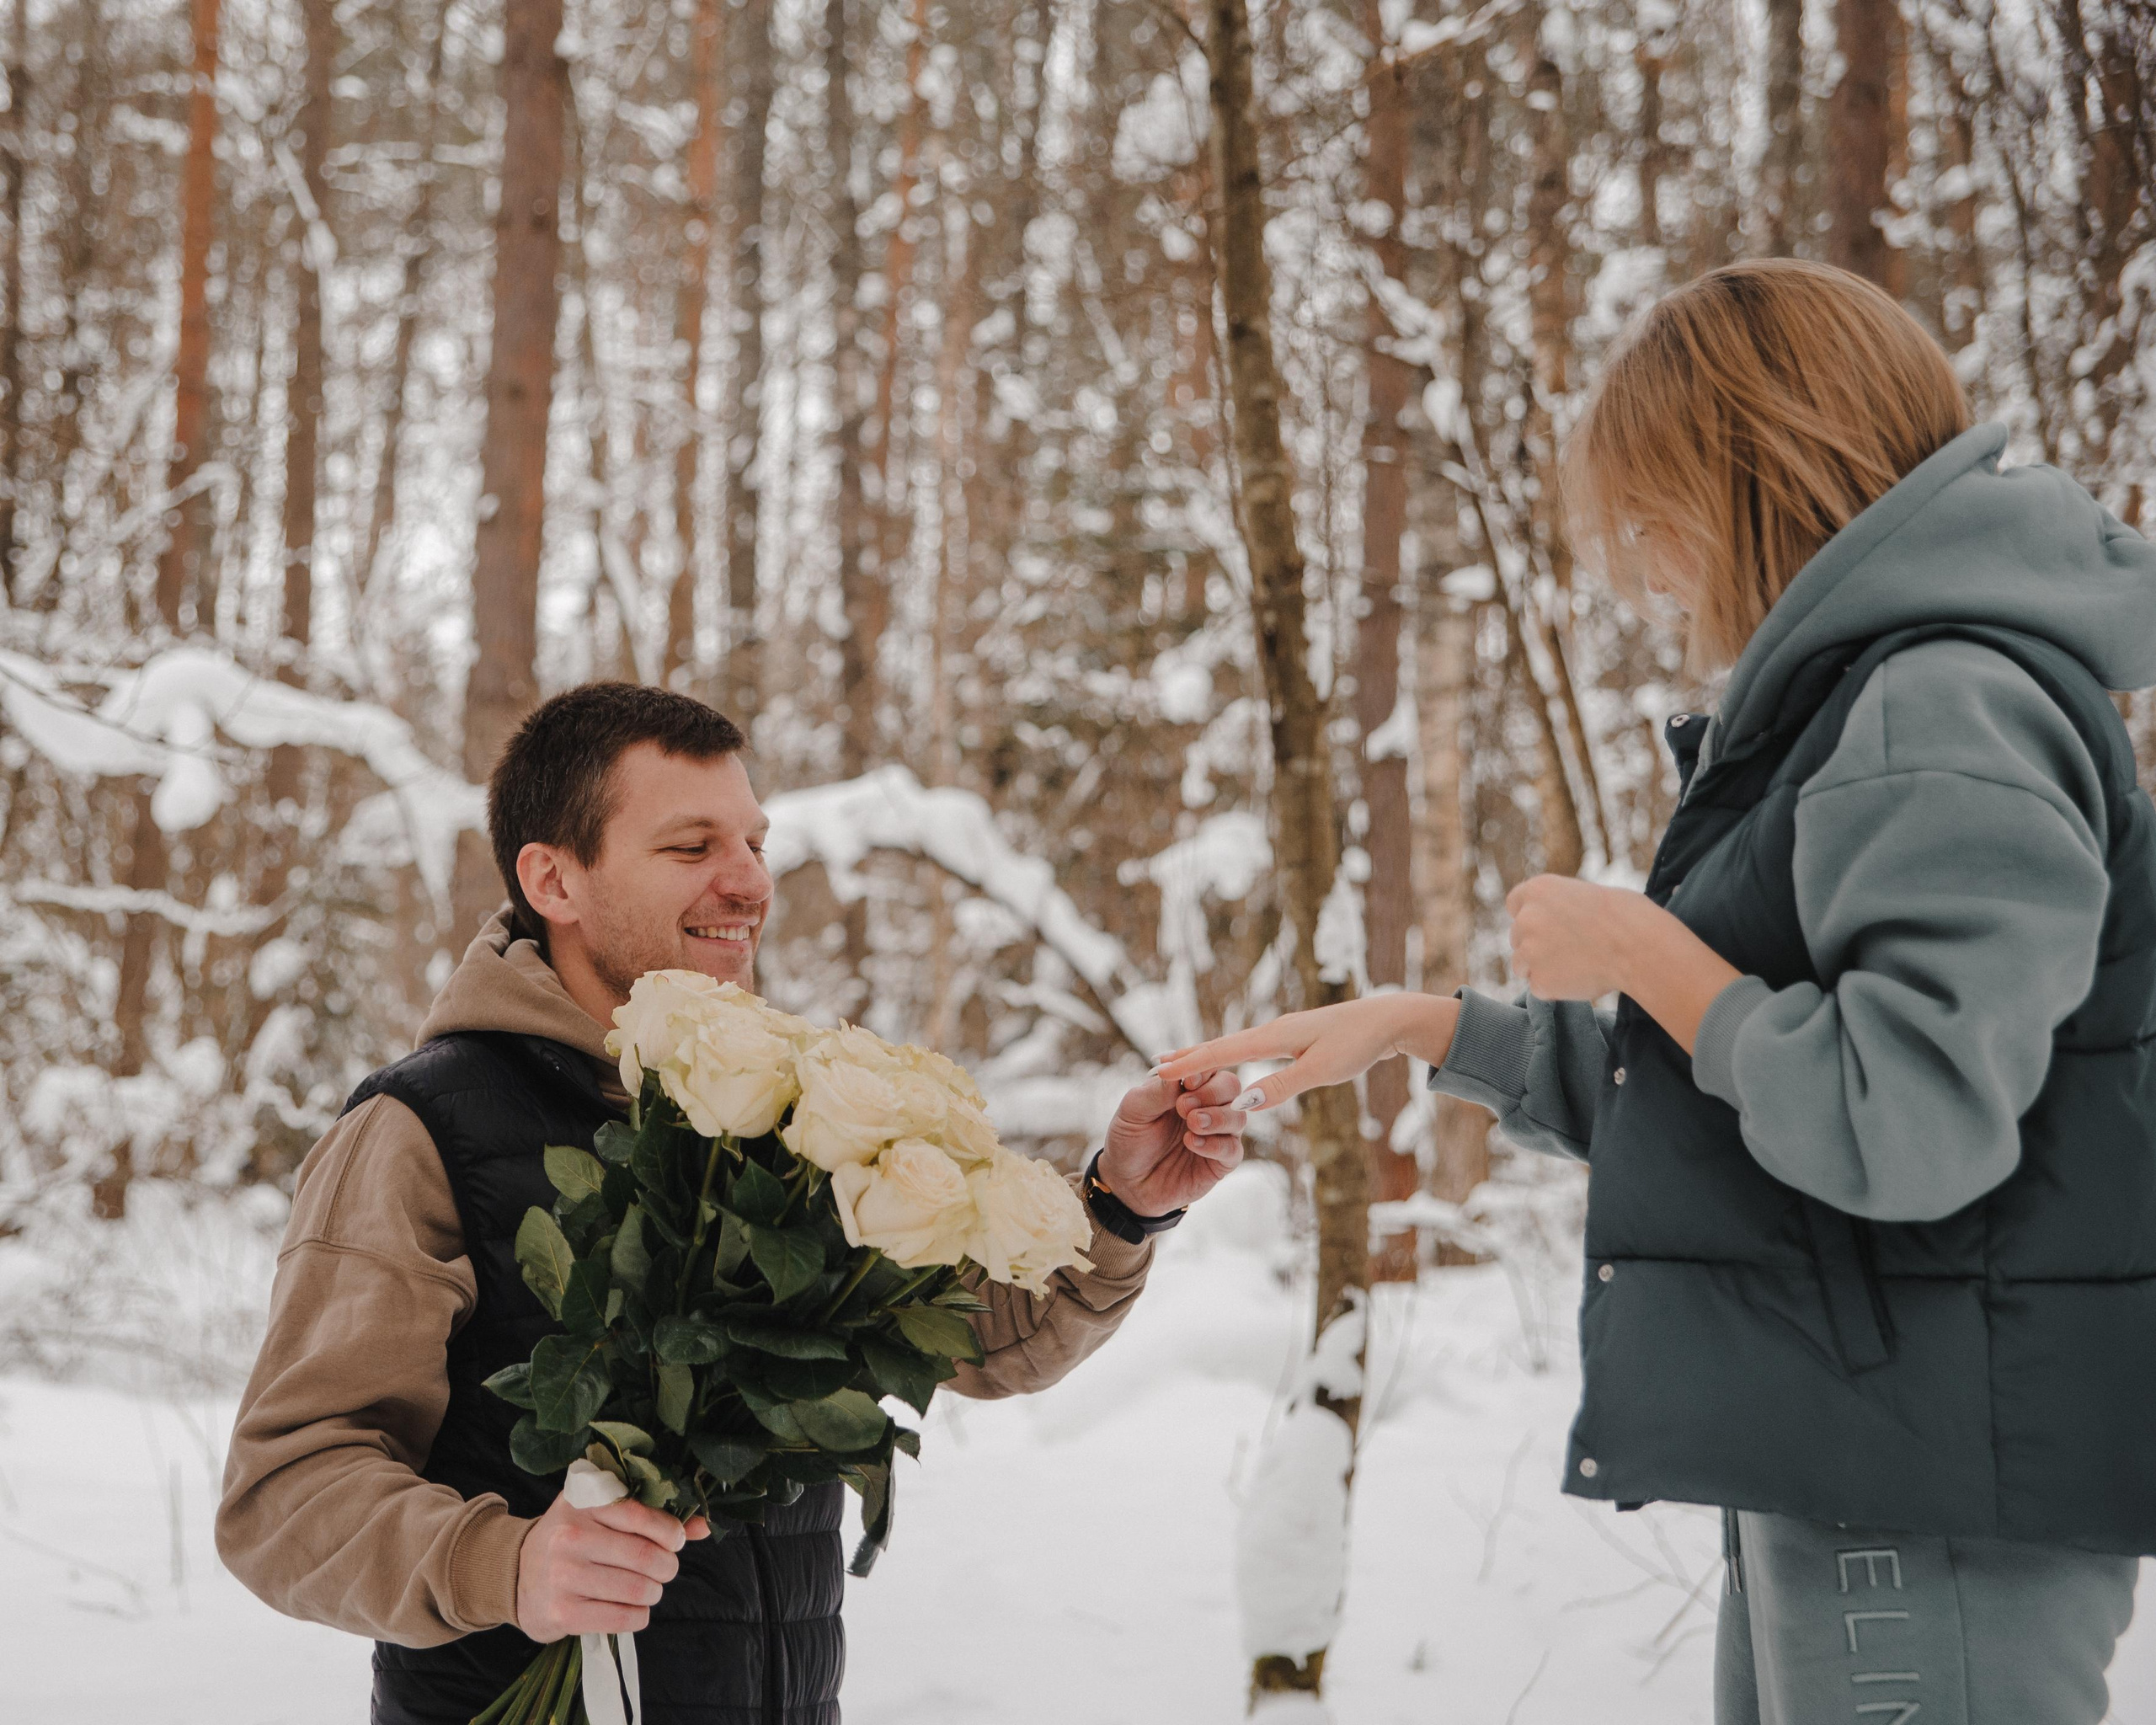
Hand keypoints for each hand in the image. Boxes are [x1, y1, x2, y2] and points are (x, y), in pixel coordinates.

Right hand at [515, 1491, 711, 1641]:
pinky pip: (622, 1617)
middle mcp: (570, 1536)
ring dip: (653, 1593)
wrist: (514, 1574)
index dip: (670, 1532)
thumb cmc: (570, 1538)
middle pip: (643, 1556)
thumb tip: (702, 1526)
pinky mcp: (563, 1612)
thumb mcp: (599, 1512)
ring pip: (636, 1588)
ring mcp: (564, 1576)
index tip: (675, 1541)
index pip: (641, 1515)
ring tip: (648, 1589)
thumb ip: (651, 1515)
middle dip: (666, 1567)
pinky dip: (639, 1616)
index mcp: (582, 1503)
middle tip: (664, 1570)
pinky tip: (634, 1609)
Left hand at [1096, 1068, 1248, 1214]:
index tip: (1187, 1082)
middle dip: (1212, 1092)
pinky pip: (1233, 1149)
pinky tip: (1192, 1143)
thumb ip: (1157, 1091)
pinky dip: (1215, 1144)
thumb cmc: (1130, 1139)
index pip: (1208, 1066)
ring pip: (1238, 1117)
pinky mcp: (1220, 1163)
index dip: (1203, 1070)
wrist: (1126, 1182)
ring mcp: (1217, 1134)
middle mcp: (1208, 1106)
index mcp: (1187, 1088)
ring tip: (1192, 1124)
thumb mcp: (1133, 1110)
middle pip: (1231, 1086)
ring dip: (1217, 1117)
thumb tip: (1180, 1072)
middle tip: (1184, 1106)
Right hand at [1152, 993, 1460, 1112]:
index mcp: (1274, 1037)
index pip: (1222, 1052)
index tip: (1159, 1069)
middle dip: (1190, 1054)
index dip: (1190, 1062)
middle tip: (1157, 1063)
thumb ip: (1281, 1086)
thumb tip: (1243, 1103)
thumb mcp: (1320, 1070)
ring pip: (1237, 1044)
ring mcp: (1284, 1032)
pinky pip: (1252, 1047)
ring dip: (1208, 1053)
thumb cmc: (1357, 1044)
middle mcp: (1274, 1030)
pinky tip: (1231, 1058)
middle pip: (1223, 1044)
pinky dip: (1231, 1054)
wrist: (1389, 1020)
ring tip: (1183, 1059)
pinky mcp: (1296, 1037)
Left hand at [1505, 874, 1658, 999]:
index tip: (1544, 927)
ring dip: (1541, 968)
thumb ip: (1561, 907)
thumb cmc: (1627, 917)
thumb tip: (1556, 923)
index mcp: (1538, 889)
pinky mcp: (1539, 980)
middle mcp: (1526, 918)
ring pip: (1522, 965)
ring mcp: (1529, 951)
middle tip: (1569, 952)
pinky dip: (1554, 989)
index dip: (1529, 916)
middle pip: (1517, 937)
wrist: (1638, 947)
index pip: (1515, 903)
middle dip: (1536, 945)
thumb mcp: (1587, 896)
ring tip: (1577, 967)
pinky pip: (1539, 988)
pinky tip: (1580, 980)